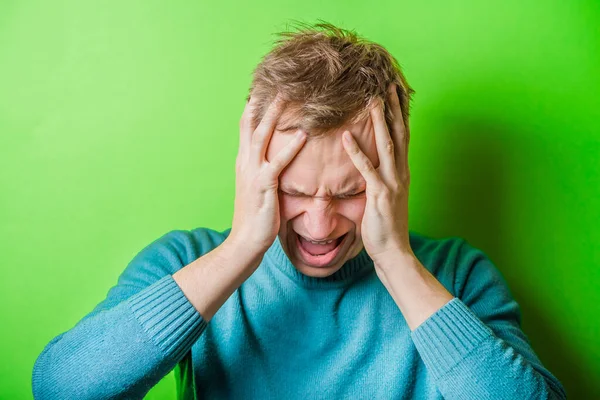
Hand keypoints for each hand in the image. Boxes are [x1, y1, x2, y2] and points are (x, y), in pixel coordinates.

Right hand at [229, 94, 307, 253]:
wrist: (245, 241)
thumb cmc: (256, 216)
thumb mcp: (256, 187)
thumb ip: (263, 170)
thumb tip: (274, 159)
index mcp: (244, 161)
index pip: (246, 126)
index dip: (254, 105)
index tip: (265, 86)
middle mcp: (245, 162)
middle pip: (251, 123)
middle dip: (263, 100)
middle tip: (277, 79)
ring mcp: (252, 172)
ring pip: (262, 135)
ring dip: (275, 113)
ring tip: (288, 95)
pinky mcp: (264, 185)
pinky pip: (278, 162)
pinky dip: (290, 147)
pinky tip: (302, 135)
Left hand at [341, 83, 412, 264]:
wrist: (393, 250)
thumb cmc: (386, 225)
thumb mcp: (387, 196)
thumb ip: (381, 177)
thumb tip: (371, 164)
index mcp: (402, 172)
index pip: (402, 136)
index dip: (400, 113)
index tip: (395, 93)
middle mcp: (400, 173)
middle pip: (399, 133)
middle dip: (394, 108)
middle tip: (389, 84)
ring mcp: (392, 183)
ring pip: (386, 145)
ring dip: (379, 121)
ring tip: (371, 100)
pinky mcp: (379, 195)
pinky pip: (366, 169)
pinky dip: (356, 152)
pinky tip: (346, 137)